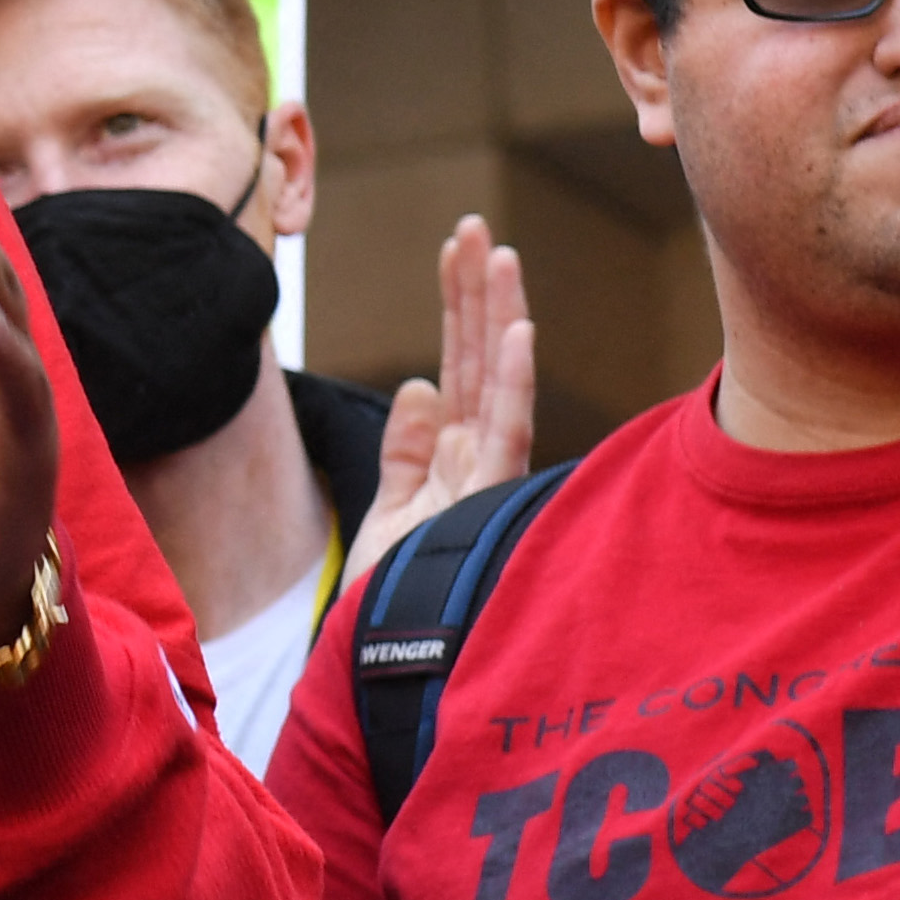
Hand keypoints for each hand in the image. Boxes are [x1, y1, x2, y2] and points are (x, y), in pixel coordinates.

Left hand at [344, 215, 535, 590]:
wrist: (382, 671)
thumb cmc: (392, 601)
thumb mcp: (390, 514)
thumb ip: (406, 450)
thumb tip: (417, 386)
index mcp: (455, 458)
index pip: (460, 365)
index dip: (458, 306)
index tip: (457, 247)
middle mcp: (478, 463)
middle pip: (479, 361)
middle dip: (477, 294)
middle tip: (474, 228)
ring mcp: (486, 482)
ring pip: (497, 384)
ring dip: (499, 318)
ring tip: (498, 256)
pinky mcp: (488, 507)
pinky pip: (505, 434)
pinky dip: (514, 381)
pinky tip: (517, 331)